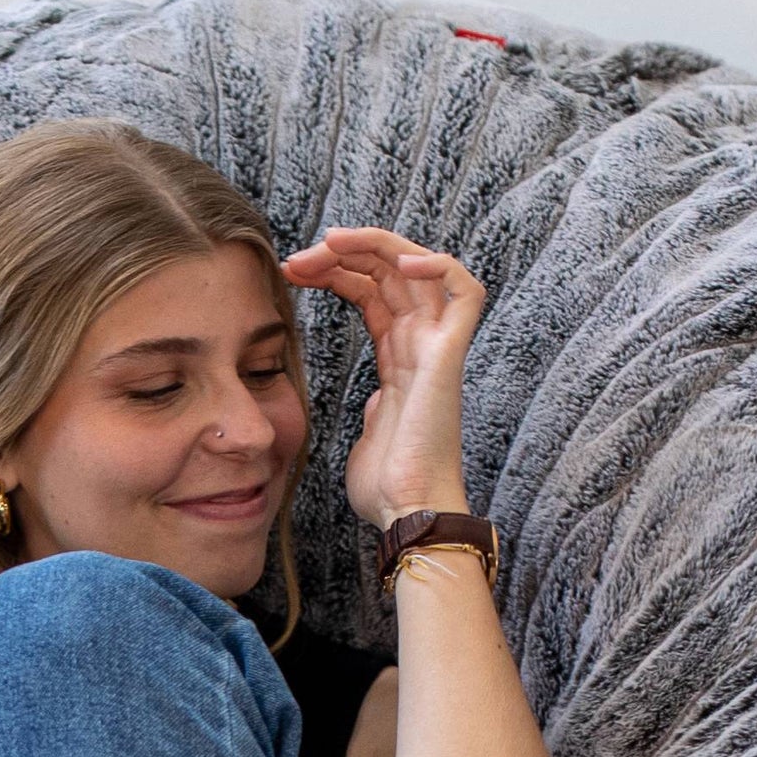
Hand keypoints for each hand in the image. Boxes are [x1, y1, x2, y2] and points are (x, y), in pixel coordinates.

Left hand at [284, 227, 488, 530]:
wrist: (404, 511)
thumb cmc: (386, 487)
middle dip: (343, 254)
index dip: (336, 272)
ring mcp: (438, 347)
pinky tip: (396, 262)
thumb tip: (372, 402)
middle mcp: (421, 345)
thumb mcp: (365, 435)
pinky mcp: (449, 354)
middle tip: (298, 258)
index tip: (291, 271)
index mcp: (400, 360)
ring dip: (373, 245)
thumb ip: (370, 411)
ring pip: (418, 267)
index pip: (373, 292)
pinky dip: (438, 264)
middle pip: (389, 272)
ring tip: (328, 245)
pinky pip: (465, 290)